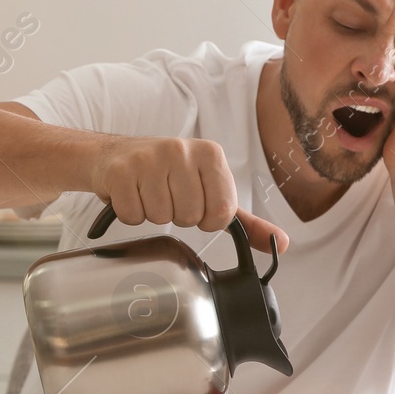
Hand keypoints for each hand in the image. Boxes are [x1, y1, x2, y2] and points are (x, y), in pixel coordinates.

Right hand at [88, 136, 290, 252]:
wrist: (113, 154)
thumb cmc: (167, 174)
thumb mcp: (209, 190)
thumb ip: (245, 221)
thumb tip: (280, 244)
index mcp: (210, 154)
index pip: (221, 212)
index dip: (206, 219)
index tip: (195, 202)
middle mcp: (181, 149)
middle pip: (190, 217)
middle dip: (177, 216)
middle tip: (167, 196)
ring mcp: (148, 158)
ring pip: (161, 218)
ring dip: (153, 214)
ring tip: (148, 193)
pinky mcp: (121, 171)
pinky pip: (133, 216)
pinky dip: (131, 213)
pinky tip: (131, 194)